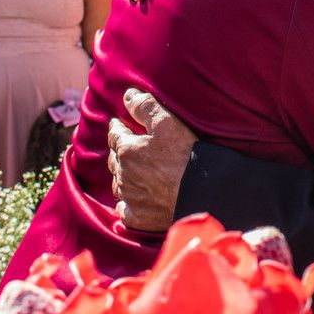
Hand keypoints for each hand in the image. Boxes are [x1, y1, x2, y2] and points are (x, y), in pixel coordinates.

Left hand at [107, 88, 197, 231]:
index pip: (115, 134)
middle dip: (118, 150)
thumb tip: (128, 95)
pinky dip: (126, 203)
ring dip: (122, 175)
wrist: (200, 192)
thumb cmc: (185, 153)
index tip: (117, 123)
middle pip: (114, 159)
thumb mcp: (167, 121)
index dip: (116, 127)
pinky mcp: (138, 217)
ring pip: (118, 183)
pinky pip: (124, 209)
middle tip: (125, 145)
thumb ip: (145, 106)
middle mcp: (123, 174)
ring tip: (129, 170)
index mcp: (127, 150)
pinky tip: (130, 200)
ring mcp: (130, 197)